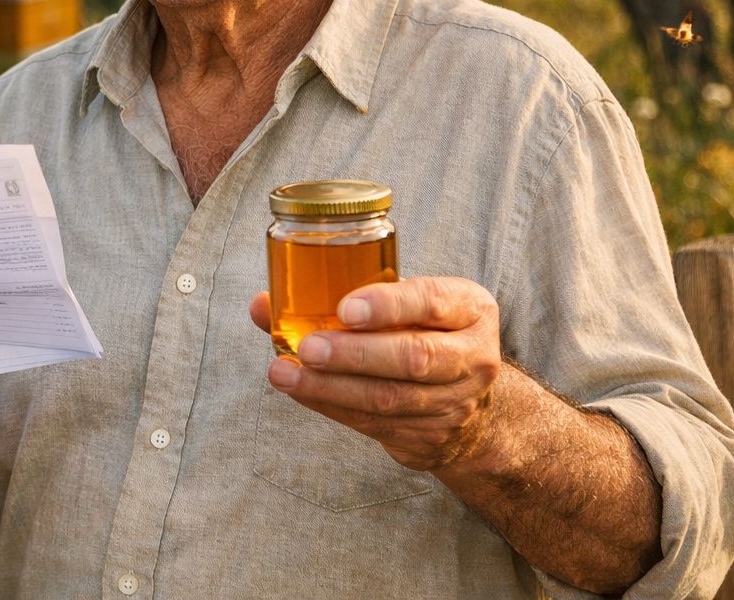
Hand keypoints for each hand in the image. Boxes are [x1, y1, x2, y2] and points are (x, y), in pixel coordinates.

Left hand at [250, 276, 501, 470]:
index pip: (432, 301)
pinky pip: (376, 424)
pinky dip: (333, 406)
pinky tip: (302, 393)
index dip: (388, 305)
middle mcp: (473, 356)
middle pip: (414, 357)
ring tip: (286, 375)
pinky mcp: (431, 436)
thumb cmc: (421, 334)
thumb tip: (261, 305)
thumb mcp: (405, 304)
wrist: (471, 405)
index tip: (345, 309)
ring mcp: (457, 402)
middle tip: (308, 349)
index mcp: (470, 309)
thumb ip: (342, 296)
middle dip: (354, 354)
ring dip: (331, 388)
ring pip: (391, 397)